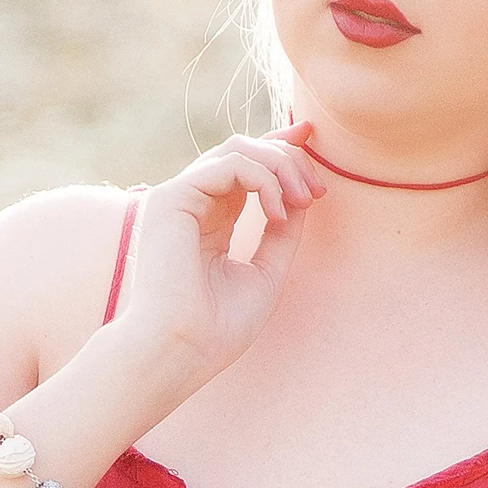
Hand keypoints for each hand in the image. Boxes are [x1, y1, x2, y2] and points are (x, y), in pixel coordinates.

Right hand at [121, 130, 324, 393]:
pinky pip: (229, 164)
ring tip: (304, 200)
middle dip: (288, 159)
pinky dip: (263, 180)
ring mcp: (178, 198)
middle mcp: (191, 204)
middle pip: (244, 150)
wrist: (180, 350)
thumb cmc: (217, 328)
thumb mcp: (265, 273)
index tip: (311, 137)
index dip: (276, 147)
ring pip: (237, 149)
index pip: (243, 168)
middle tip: (316, 191)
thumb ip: (281, 235)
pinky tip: (277, 212)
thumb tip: (303, 198)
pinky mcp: (171, 197)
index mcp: (208, 221)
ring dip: (281, 167)